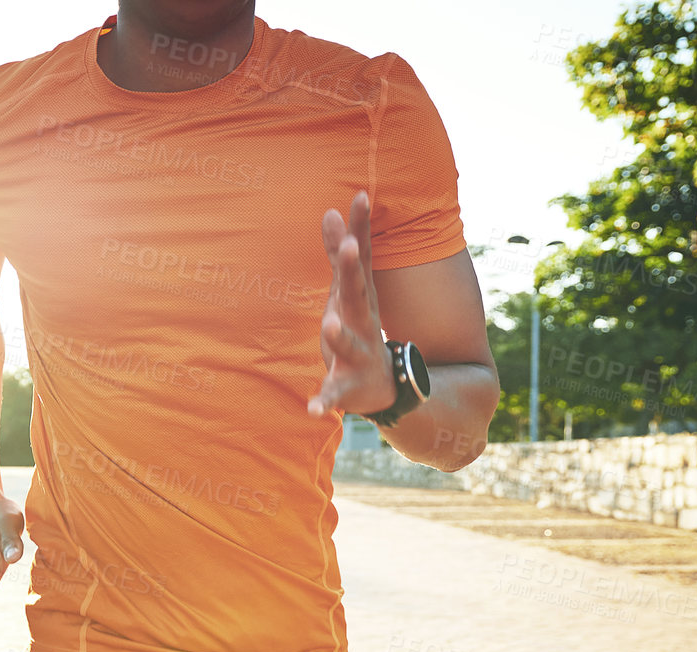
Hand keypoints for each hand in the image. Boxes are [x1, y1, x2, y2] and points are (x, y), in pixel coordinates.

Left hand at [311, 190, 395, 416]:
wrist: (385, 386)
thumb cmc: (359, 327)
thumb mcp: (348, 290)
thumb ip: (337, 253)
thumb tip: (329, 210)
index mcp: (360, 298)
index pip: (361, 258)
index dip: (360, 228)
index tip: (360, 196)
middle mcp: (363, 323)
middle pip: (357, 295)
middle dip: (353, 272)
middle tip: (349, 247)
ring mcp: (357, 355)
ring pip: (348, 345)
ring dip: (340, 335)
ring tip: (329, 324)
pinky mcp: (347, 387)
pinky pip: (335, 395)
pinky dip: (325, 402)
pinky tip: (312, 409)